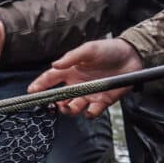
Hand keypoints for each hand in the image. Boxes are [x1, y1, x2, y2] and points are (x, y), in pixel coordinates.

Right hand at [27, 39, 143, 117]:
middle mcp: (77, 83)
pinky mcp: (102, 101)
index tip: (31, 92)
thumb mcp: (89, 49)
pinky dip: (90, 113)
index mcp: (71, 70)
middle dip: (55, 103)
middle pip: (60, 98)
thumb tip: (54, 65)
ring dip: (70, 110)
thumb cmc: (109, 49)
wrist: (132, 56)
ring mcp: (89, 93)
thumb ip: (71, 57)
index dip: (40, 85)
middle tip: (55, 104)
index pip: (50, 78)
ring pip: (73, 107)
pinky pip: (92, 112)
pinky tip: (90, 108)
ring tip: (71, 106)